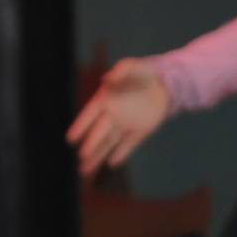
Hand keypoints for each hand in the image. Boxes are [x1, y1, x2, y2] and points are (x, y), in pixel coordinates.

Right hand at [68, 56, 173, 176]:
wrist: (165, 84)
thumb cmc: (143, 73)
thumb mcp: (131, 67)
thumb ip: (119, 72)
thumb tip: (106, 80)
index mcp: (104, 100)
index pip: (89, 115)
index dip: (80, 126)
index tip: (71, 139)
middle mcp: (112, 115)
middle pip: (98, 134)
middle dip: (90, 146)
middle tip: (81, 157)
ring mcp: (125, 125)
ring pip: (109, 143)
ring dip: (99, 155)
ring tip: (87, 169)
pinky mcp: (140, 132)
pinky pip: (129, 145)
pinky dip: (121, 154)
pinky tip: (112, 163)